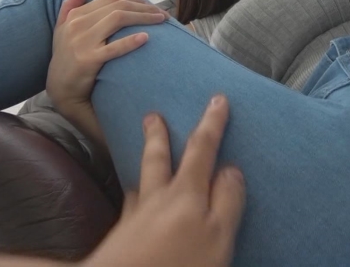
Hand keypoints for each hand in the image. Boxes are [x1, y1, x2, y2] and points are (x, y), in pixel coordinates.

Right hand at [47, 0, 168, 111]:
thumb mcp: (62, 30)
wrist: (59, 89)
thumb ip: (70, 7)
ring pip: (118, 19)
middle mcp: (78, 25)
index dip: (135, 0)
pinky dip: (130, 41)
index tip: (151, 6)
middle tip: (162, 14)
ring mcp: (82, 42)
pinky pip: (113, 47)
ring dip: (143, 17)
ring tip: (161, 21)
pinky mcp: (88, 60)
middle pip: (118, 6)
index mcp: (75, 15)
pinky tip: (146, 38)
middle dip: (144, 7)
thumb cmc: (65, 59)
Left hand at [84, 95, 245, 266]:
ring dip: (142, 162)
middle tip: (153, 115)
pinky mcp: (118, 237)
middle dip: (159, 135)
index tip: (217, 100)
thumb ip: (227, 202)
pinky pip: (126, 207)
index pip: (201, 150)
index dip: (211, 124)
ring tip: (141, 149)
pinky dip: (130, 197)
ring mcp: (134, 216)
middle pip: (158, 159)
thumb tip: (231, 170)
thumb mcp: (217, 235)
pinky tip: (131, 200)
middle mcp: (158, 198)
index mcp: (186, 194)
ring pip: (139, 180)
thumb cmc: (177, 264)